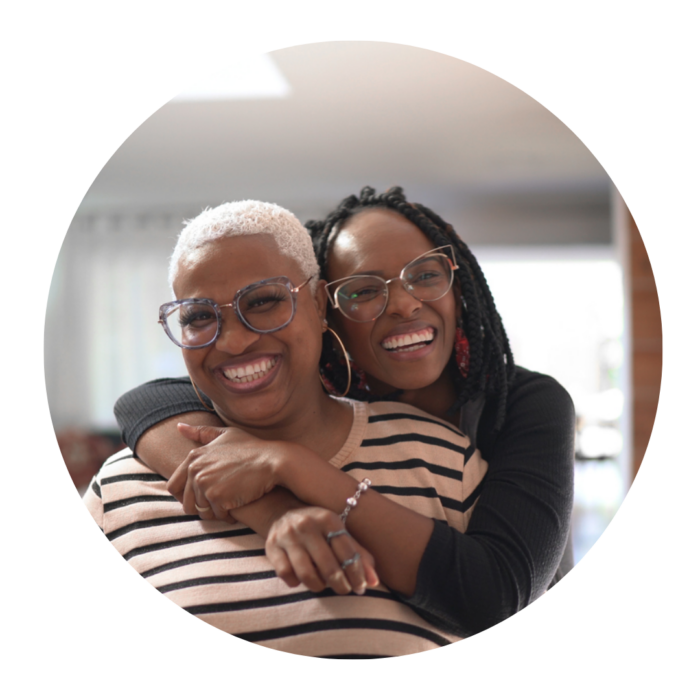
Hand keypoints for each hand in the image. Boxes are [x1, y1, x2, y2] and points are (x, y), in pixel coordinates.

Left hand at [167, 423, 285, 520]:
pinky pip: (218, 516)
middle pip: (187, 503)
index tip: (202, 496)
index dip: (186, 496)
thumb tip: (179, 427)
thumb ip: (202, 433)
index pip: (173, 486)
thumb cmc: (252, 448)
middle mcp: (195, 470)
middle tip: (220, 503)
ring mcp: (205, 484)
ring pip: (202, 512)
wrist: (272, 461)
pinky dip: (228, 515)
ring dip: (216, 512)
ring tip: (231, 503)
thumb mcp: (226, 434)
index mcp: (194, 457)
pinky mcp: (217, 497)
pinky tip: (239, 506)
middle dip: (202, 507)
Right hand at [266, 507, 379, 595]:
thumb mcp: (339, 532)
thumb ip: (358, 554)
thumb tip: (374, 582)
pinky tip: (302, 578)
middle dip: (340, 585)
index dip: (357, 574)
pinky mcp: (271, 546)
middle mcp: (307, 525)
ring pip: (307, 574)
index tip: (360, 587)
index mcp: (328, 518)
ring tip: (324, 585)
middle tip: (344, 590)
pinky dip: (296, 582)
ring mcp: (288, 535)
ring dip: (319, 586)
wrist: (284, 511)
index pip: (348, 552)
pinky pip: (286, 574)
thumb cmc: (319, 527)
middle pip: (329, 566)